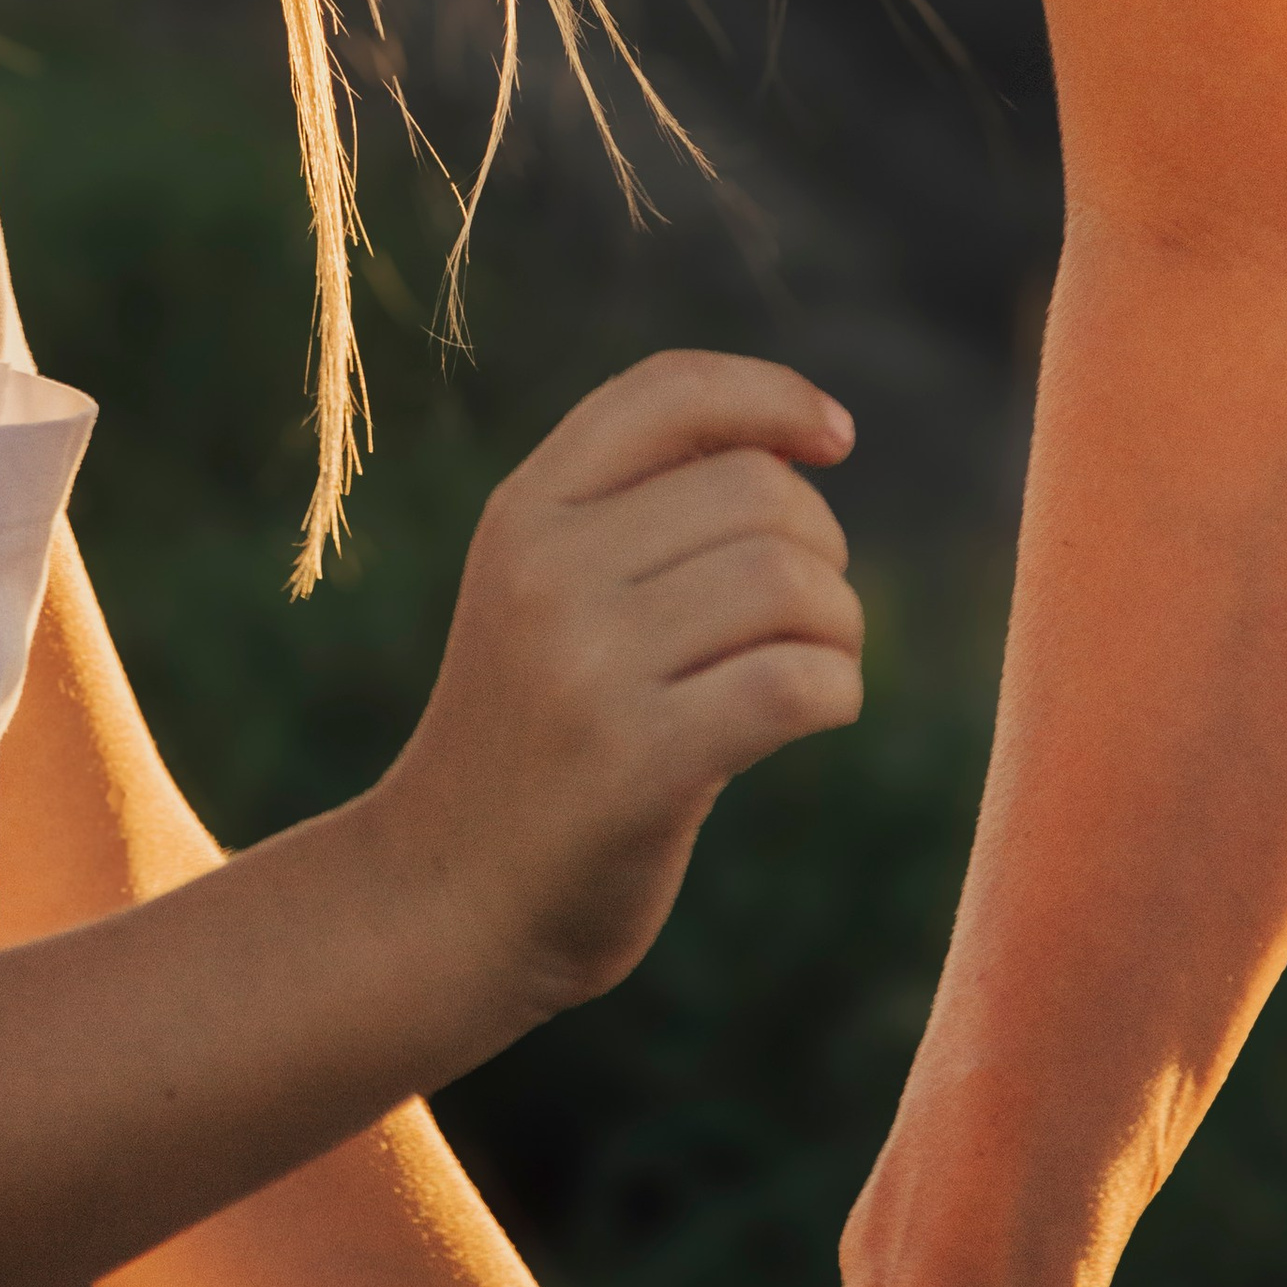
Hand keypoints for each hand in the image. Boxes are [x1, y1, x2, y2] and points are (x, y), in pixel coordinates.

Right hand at [373, 350, 861, 1032]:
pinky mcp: (635, 761)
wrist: (446, 896)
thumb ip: (638, 513)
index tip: (836, 439)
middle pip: (757, 492)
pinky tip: (813, 714)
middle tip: (809, 615)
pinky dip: (837, 692)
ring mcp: (585, 664)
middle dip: (823, 547)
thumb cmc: (535, 737)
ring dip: (840, 627)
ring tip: (813, 667)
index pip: (670, 390)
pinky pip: (795, 683)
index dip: (776, 394)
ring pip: (789, 583)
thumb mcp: (543, 594)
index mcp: (524, 511)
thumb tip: (798, 438)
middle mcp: (545, 570)